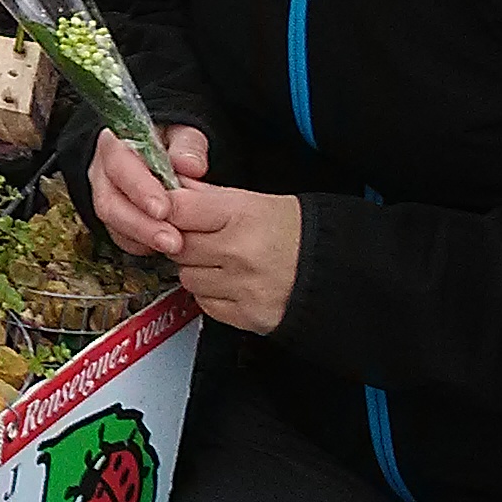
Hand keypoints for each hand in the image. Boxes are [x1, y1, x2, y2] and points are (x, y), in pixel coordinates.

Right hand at [92, 125, 208, 258]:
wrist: (162, 161)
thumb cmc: (170, 146)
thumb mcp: (183, 136)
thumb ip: (188, 147)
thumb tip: (191, 166)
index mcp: (114, 146)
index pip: (118, 165)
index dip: (139, 188)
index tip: (163, 209)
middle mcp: (102, 175)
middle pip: (109, 202)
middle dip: (140, 224)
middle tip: (172, 240)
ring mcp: (106, 200)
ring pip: (114, 224)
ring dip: (144, 239)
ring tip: (174, 246)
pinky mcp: (115, 222)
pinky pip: (122, 238)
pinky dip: (143, 246)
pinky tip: (164, 249)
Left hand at [167, 184, 301, 333]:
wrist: (335, 271)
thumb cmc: (295, 232)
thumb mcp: (253, 201)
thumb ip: (205, 195)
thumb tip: (167, 186)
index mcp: (242, 215)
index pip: (176, 209)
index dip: (168, 210)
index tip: (170, 212)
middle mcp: (240, 252)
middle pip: (176, 246)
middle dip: (183, 241)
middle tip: (203, 237)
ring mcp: (242, 287)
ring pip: (186, 277)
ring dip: (197, 269)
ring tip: (223, 260)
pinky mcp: (245, 316)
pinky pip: (204, 303)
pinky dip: (211, 293)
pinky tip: (231, 281)